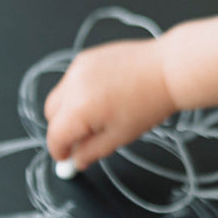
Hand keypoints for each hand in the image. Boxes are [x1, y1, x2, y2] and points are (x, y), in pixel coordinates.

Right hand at [44, 38, 175, 170]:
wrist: (167, 71)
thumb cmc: (149, 103)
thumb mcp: (119, 137)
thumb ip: (91, 152)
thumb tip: (75, 161)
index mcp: (78, 109)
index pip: (55, 136)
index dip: (59, 152)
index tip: (67, 158)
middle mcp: (72, 85)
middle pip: (51, 115)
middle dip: (62, 129)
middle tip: (84, 139)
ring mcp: (78, 68)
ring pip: (60, 96)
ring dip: (70, 109)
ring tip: (101, 114)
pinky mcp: (86, 57)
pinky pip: (72, 80)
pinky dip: (79, 91)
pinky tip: (105, 94)